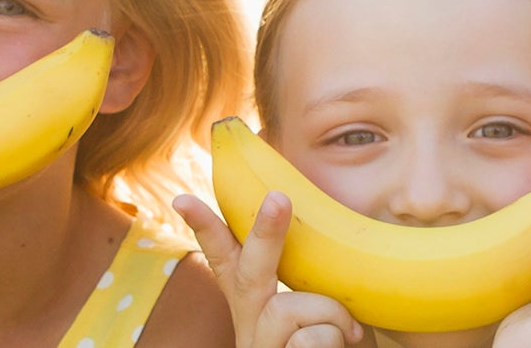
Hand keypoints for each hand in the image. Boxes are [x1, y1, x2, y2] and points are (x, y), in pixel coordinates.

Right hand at [175, 192, 372, 347]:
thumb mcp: (326, 318)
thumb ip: (318, 294)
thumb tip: (345, 273)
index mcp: (257, 309)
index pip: (228, 262)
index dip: (206, 229)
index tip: (181, 197)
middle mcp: (250, 328)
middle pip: (249, 273)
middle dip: (265, 231)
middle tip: (279, 198)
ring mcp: (260, 347)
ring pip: (290, 309)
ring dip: (332, 318)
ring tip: (348, 339)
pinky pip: (312, 340)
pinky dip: (337, 343)